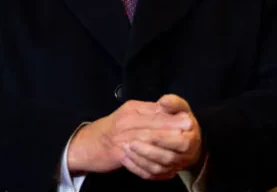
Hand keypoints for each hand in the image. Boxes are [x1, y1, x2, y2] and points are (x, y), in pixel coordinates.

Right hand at [66, 95, 197, 178]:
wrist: (87, 143)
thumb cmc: (113, 127)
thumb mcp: (130, 113)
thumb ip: (149, 111)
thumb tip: (168, 108)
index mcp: (132, 110)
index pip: (155, 112)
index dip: (172, 117)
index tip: (189, 120)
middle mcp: (126, 121)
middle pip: (152, 125)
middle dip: (171, 129)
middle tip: (189, 132)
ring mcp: (120, 138)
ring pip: (145, 142)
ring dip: (163, 146)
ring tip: (178, 149)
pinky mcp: (116, 154)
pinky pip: (135, 160)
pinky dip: (149, 164)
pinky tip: (162, 168)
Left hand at [122, 94, 203, 179]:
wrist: (186, 140)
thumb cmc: (181, 121)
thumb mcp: (181, 108)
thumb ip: (173, 103)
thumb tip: (163, 101)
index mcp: (192, 138)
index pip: (179, 142)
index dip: (162, 138)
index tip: (145, 132)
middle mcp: (186, 156)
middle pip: (167, 157)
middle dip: (148, 150)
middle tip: (130, 142)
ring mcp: (175, 168)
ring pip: (157, 168)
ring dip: (140, 160)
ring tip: (125, 148)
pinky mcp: (164, 175)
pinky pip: (150, 175)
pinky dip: (137, 168)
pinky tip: (125, 158)